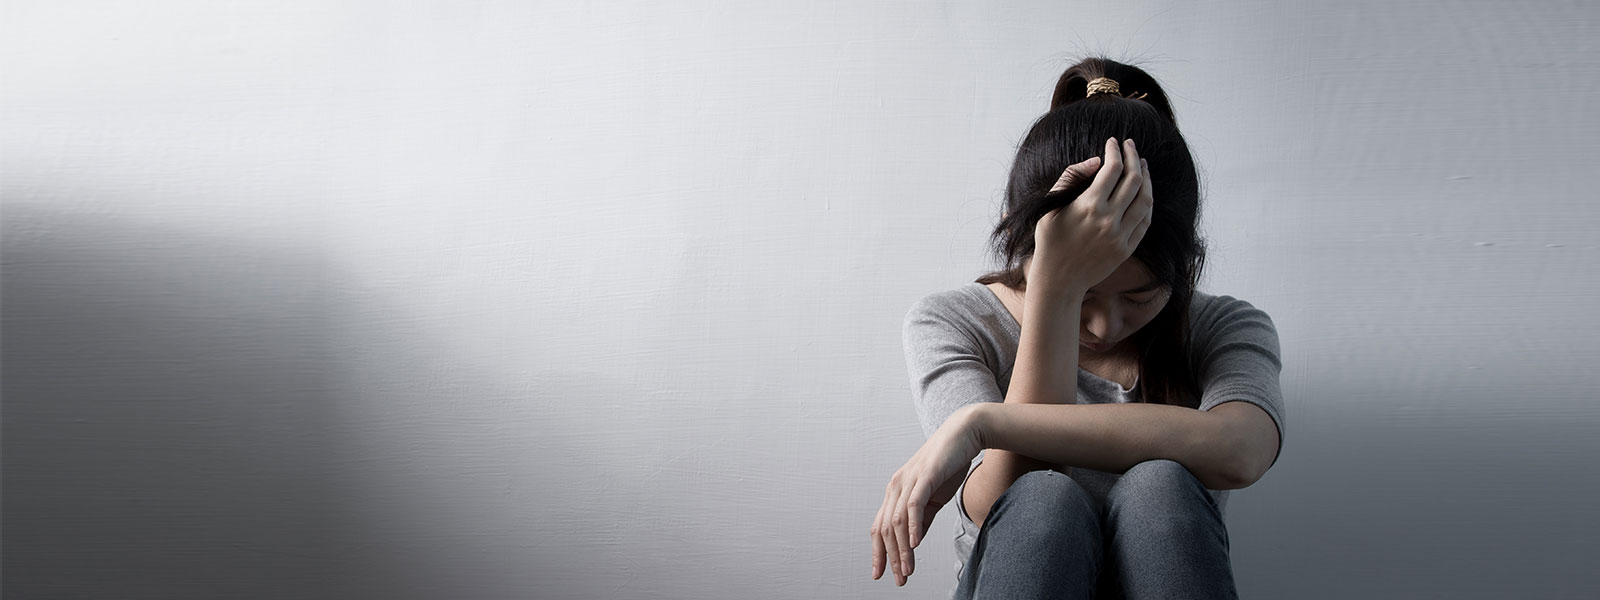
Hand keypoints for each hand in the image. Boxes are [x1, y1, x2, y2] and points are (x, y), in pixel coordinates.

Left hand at [870, 404, 985, 585]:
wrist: (964, 434)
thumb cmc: (949, 464)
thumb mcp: (934, 498)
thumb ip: (923, 519)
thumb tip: (913, 542)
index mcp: (896, 491)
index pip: (880, 526)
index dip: (878, 552)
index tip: (880, 574)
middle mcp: (896, 485)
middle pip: (885, 528)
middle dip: (891, 557)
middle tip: (899, 579)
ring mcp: (909, 480)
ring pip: (897, 521)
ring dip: (902, 549)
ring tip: (908, 569)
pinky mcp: (924, 476)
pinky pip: (913, 505)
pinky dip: (913, 526)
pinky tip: (915, 544)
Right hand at [1029, 137, 1153, 291]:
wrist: (1058, 279)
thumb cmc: (1050, 240)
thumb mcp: (1050, 205)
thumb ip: (1071, 177)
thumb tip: (1097, 161)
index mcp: (1088, 206)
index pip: (1112, 168)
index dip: (1115, 151)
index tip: (1113, 142)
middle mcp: (1108, 220)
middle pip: (1133, 180)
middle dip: (1134, 157)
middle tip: (1130, 146)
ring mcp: (1120, 236)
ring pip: (1145, 199)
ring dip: (1146, 178)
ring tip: (1142, 165)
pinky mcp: (1127, 249)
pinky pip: (1145, 221)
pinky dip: (1147, 202)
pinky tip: (1143, 191)